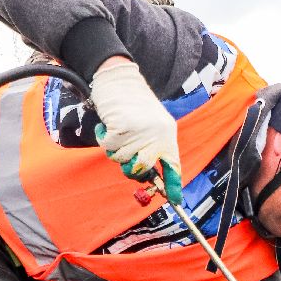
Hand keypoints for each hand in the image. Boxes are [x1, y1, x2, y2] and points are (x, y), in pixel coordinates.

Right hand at [89, 58, 182, 203]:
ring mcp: (140, 132)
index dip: (174, 185)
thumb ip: (151, 148)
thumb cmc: (133, 104)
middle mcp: (157, 134)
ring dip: (114, 149)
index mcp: (167, 135)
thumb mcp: (152, 125)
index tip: (176, 201)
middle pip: (142, 169)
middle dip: (130, 169)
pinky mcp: (122, 127)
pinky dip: (104, 138)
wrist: (119, 79)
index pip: (174, 165)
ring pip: (121, 160)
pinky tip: (107, 125)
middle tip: (125, 157)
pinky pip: (108, 147)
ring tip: (117, 130)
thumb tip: (145, 177)